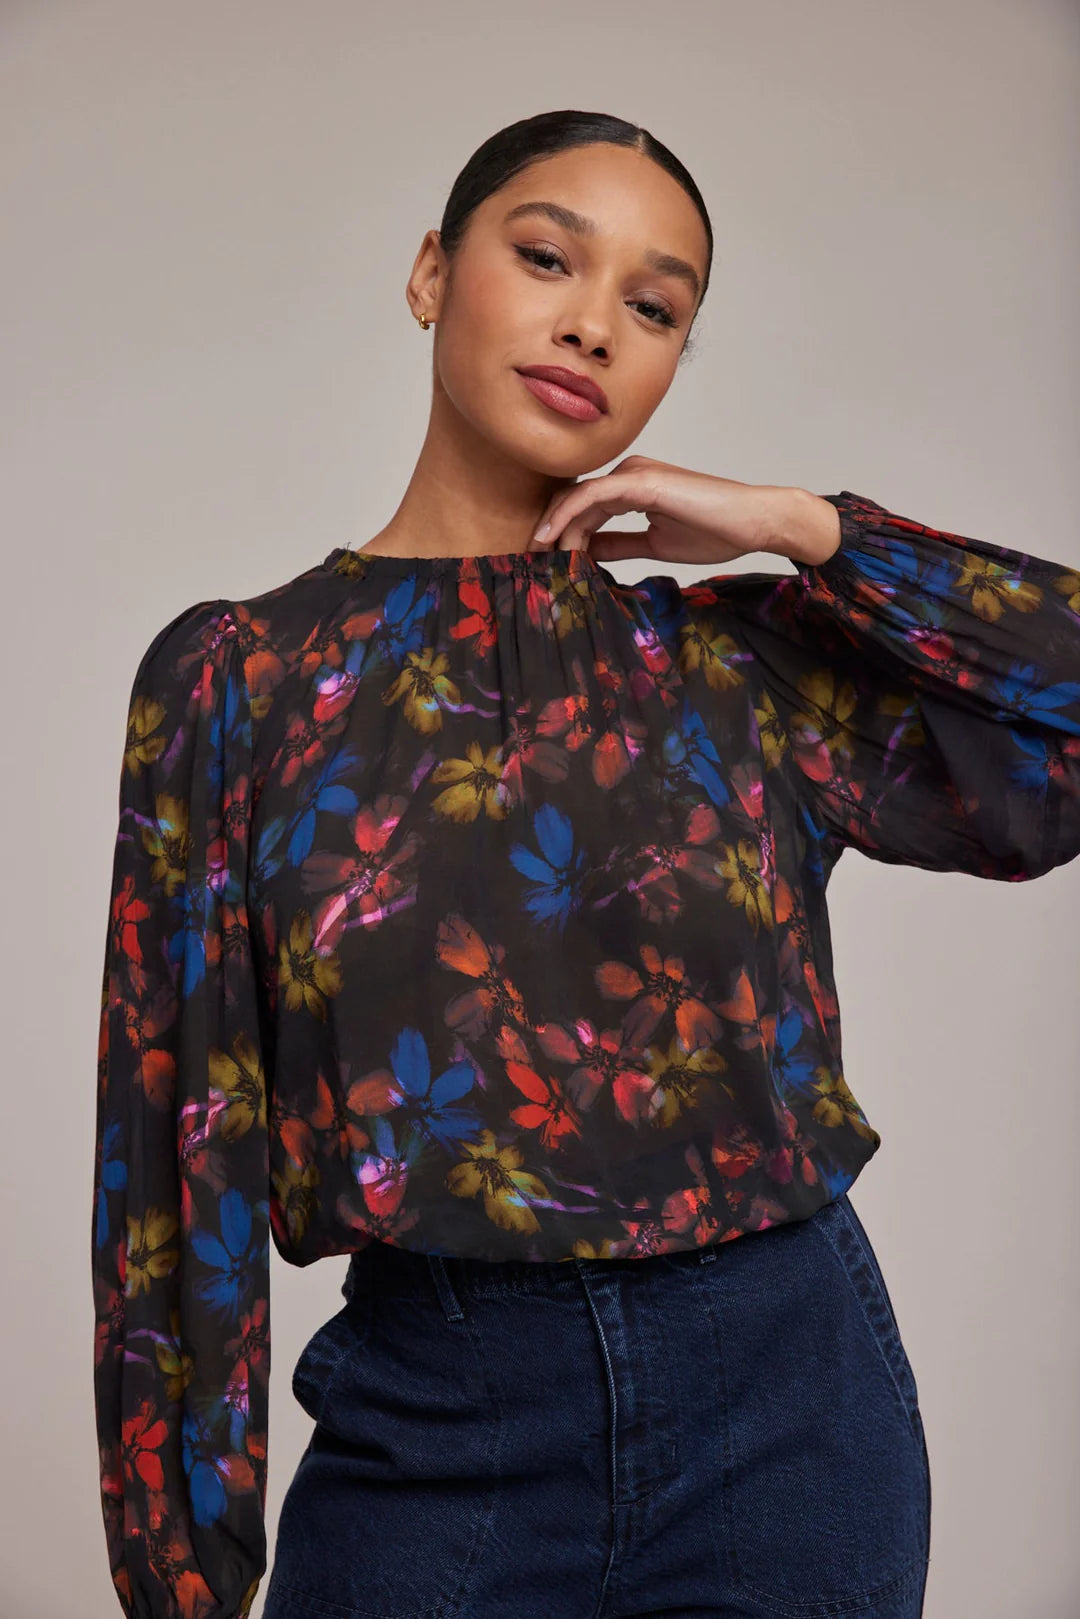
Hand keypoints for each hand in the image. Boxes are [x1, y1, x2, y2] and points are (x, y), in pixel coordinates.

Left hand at [527, 457, 841, 568]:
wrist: (752, 522)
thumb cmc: (715, 532)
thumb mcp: (655, 545)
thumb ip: (621, 545)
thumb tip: (590, 554)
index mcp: (633, 486)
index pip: (585, 509)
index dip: (562, 535)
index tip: (546, 564)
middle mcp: (629, 473)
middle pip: (575, 501)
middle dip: (550, 531)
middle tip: (531, 562)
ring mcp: (634, 473)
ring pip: (579, 499)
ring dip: (557, 530)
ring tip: (541, 558)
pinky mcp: (641, 480)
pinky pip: (593, 496)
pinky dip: (569, 517)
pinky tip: (554, 540)